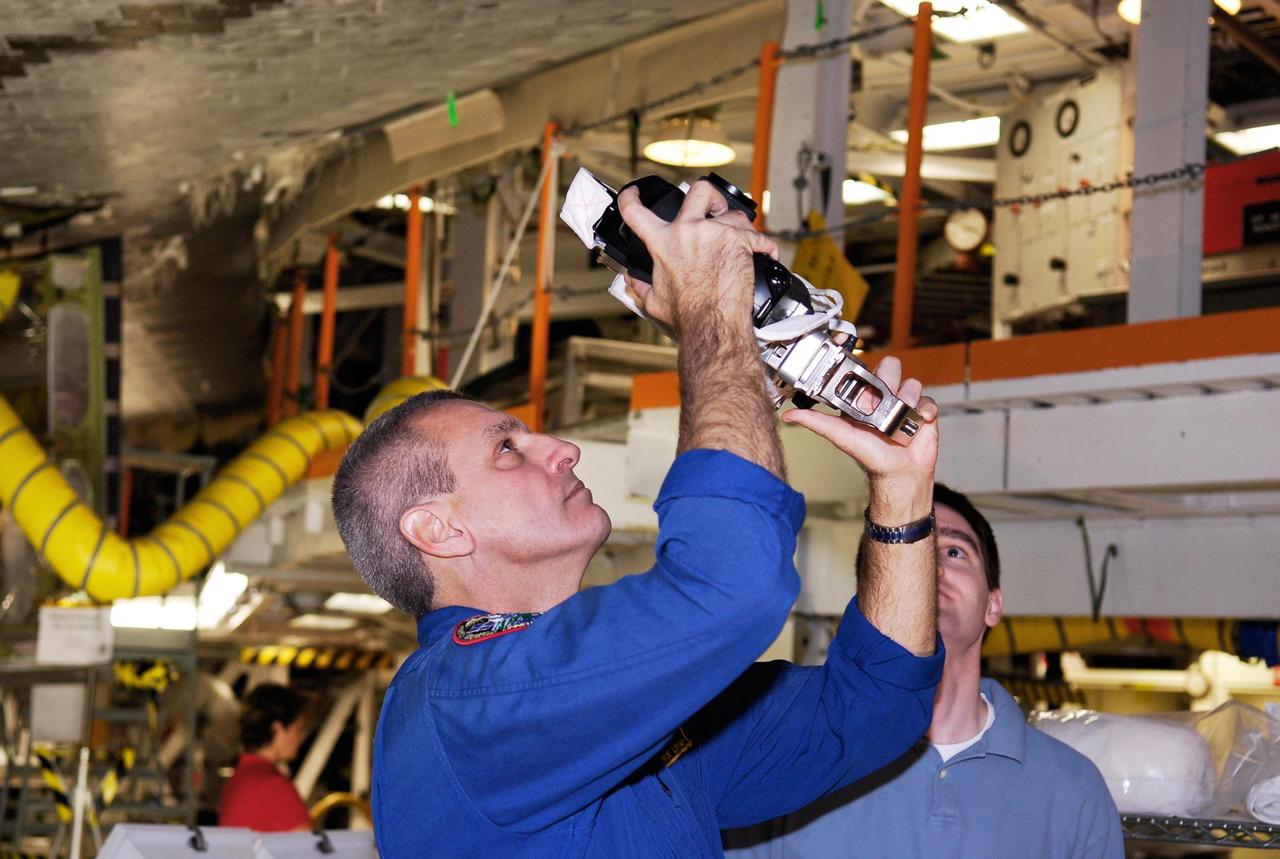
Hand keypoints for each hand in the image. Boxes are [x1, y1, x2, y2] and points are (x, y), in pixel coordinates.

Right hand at [617, 180, 776, 330]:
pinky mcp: (740, 241)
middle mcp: (688, 231)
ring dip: (738, 226)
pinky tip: (764, 253)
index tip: (635, 193)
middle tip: (714, 208)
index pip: (636, 213)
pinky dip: (764, 245)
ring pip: (733, 214)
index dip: (631, 198)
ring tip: (740, 242)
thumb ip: (641, 286)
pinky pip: (757, 236)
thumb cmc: (688, 314)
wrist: (713, 323)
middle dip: (710, 196)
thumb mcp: (654, 301)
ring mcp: (716, 233)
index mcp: (664, 243)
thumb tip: (633, 280)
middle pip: (699, 192)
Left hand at [781, 357, 938, 512]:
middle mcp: (885, 397)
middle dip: (890, 382)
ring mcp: (905, 402)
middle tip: (885, 402)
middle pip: (890, 367)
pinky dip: (925, 410)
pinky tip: (919, 422)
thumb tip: (788, 416)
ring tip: (902, 418)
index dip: (866, 373)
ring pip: (911, 383)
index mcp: (864, 398)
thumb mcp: (840, 436)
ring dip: (908, 399)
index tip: (866, 387)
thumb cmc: (870, 456)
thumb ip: (816, 422)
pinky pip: (928, 399)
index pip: (865, 370)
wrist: (900, 474)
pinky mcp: (923, 411)